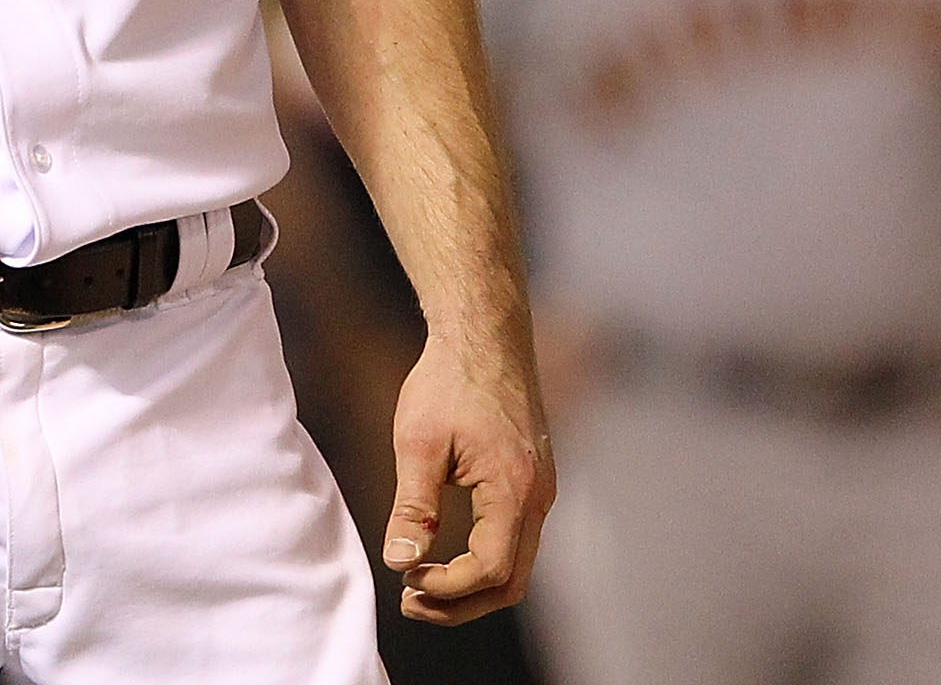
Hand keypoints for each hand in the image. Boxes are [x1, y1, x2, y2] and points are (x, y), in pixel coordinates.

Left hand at [381, 330, 552, 624]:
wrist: (484, 336)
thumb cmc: (448, 381)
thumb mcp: (418, 442)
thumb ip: (412, 507)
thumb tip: (400, 562)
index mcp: (514, 490)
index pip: (490, 570)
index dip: (447, 588)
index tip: (406, 579)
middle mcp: (538, 498)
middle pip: (511, 582)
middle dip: (460, 603)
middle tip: (410, 603)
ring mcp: (540, 492)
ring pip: (516, 565)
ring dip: (470, 587)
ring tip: (419, 585)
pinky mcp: (532, 483)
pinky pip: (515, 540)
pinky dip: (483, 561)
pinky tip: (443, 556)